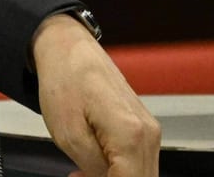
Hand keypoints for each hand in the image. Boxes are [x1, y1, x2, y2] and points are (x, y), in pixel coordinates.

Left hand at [33, 13, 160, 175]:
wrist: (67, 48)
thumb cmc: (64, 82)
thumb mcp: (68, 135)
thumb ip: (94, 168)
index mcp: (132, 136)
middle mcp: (149, 135)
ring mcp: (149, 131)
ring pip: (141, 173)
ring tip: (80, 173)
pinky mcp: (143, 128)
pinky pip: (137, 161)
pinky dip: (118, 170)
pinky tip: (90, 167)